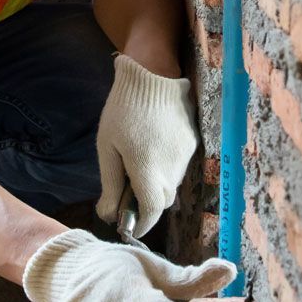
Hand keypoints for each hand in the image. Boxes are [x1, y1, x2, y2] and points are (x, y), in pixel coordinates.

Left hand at [95, 54, 197, 237]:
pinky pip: (179, 166)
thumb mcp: (107, 147)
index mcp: (148, 168)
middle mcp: (172, 166)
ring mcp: (186, 154)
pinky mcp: (193, 142)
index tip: (131, 226)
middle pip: (164, 200)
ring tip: (139, 163)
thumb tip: (109, 215)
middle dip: (148, 203)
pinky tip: (153, 147)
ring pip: (173, 183)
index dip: (142, 223)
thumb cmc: (122, 110)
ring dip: (158, 184)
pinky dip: (166, 167)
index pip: (152, 211)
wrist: (152, 74)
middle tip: (129, 191)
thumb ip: (110, 184)